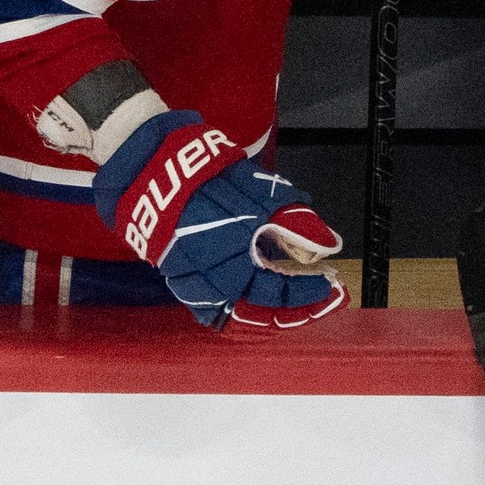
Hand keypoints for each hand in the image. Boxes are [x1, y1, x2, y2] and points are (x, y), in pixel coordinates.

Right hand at [93, 111, 348, 329]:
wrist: (151, 171)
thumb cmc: (210, 182)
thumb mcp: (262, 197)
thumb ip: (296, 224)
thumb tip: (328, 244)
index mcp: (231, 268)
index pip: (277, 296)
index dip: (307, 295)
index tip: (333, 287)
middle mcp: (208, 285)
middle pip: (258, 313)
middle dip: (295, 310)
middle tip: (323, 300)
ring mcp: (190, 282)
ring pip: (236, 311)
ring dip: (270, 310)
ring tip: (299, 300)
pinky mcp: (179, 274)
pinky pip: (216, 301)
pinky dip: (244, 302)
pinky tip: (263, 292)